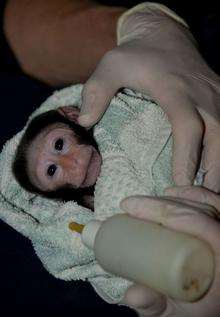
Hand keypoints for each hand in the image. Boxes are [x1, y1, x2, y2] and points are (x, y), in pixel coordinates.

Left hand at [78, 3, 219, 191]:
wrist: (164, 33)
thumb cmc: (137, 54)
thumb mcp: (111, 65)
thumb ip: (96, 91)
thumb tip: (86, 121)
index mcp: (175, 90)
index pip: (188, 127)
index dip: (187, 158)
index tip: (179, 185)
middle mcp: (202, 95)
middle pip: (217, 137)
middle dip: (213, 170)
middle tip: (200, 199)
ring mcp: (215, 95)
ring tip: (210, 191)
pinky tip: (215, 168)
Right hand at [119, 186, 219, 316]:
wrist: (209, 306)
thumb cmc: (196, 311)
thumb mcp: (176, 314)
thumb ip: (156, 306)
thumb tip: (132, 295)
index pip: (202, 224)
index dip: (166, 210)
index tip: (131, 208)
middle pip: (199, 210)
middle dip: (161, 203)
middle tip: (131, 205)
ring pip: (205, 203)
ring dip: (174, 198)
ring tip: (146, 201)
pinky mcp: (218, 229)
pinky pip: (212, 203)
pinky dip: (192, 194)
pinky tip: (172, 193)